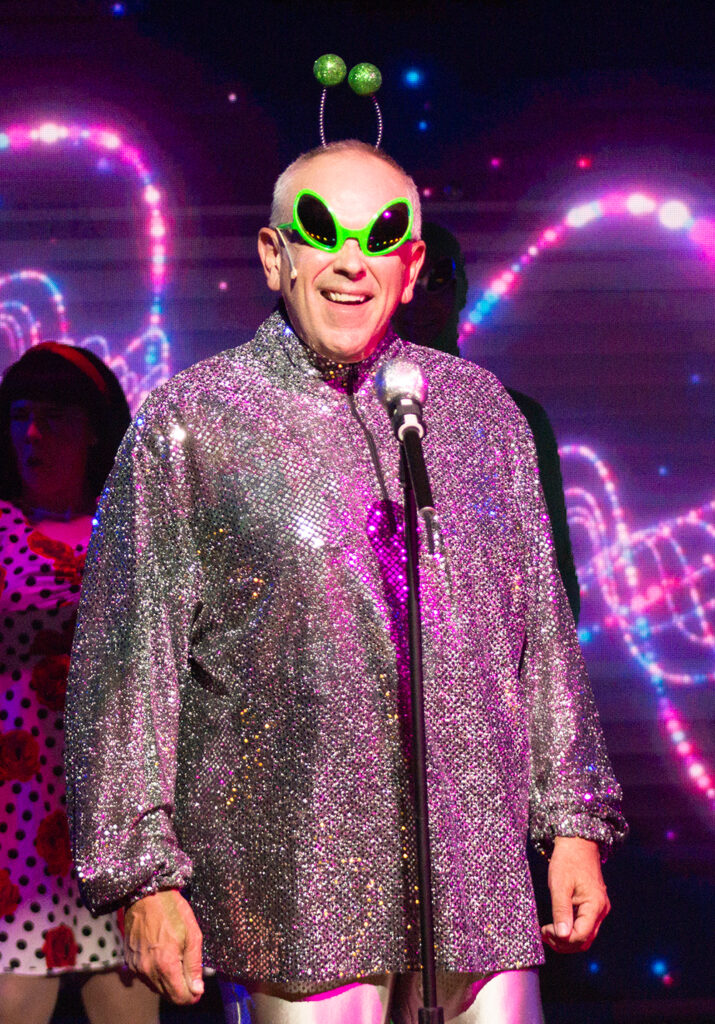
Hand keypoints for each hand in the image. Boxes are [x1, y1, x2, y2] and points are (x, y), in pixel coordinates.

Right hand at [124, 889, 204, 1003]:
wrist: (146, 896)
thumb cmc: (172, 912)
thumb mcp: (192, 935)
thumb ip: (194, 965)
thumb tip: (197, 990)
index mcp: (165, 964)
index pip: (180, 997)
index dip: (192, 995)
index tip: (198, 986)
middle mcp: (148, 970)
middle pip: (168, 996)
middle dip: (181, 989)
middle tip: (189, 971)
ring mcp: (136, 967)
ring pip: (156, 988)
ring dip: (168, 981)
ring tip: (176, 959)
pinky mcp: (130, 962)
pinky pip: (146, 978)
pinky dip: (156, 973)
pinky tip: (162, 956)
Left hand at [541, 836, 609, 952]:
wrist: (578, 842)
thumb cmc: (567, 860)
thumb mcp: (559, 885)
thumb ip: (561, 911)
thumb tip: (562, 936)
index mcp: (595, 905)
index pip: (580, 935)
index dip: (562, 939)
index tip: (544, 931)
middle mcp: (601, 910)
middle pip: (584, 940)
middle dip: (564, 943)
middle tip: (544, 935)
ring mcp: (599, 908)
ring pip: (585, 935)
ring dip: (566, 939)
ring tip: (547, 932)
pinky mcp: (593, 905)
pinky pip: (584, 925)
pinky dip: (570, 930)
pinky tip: (556, 925)